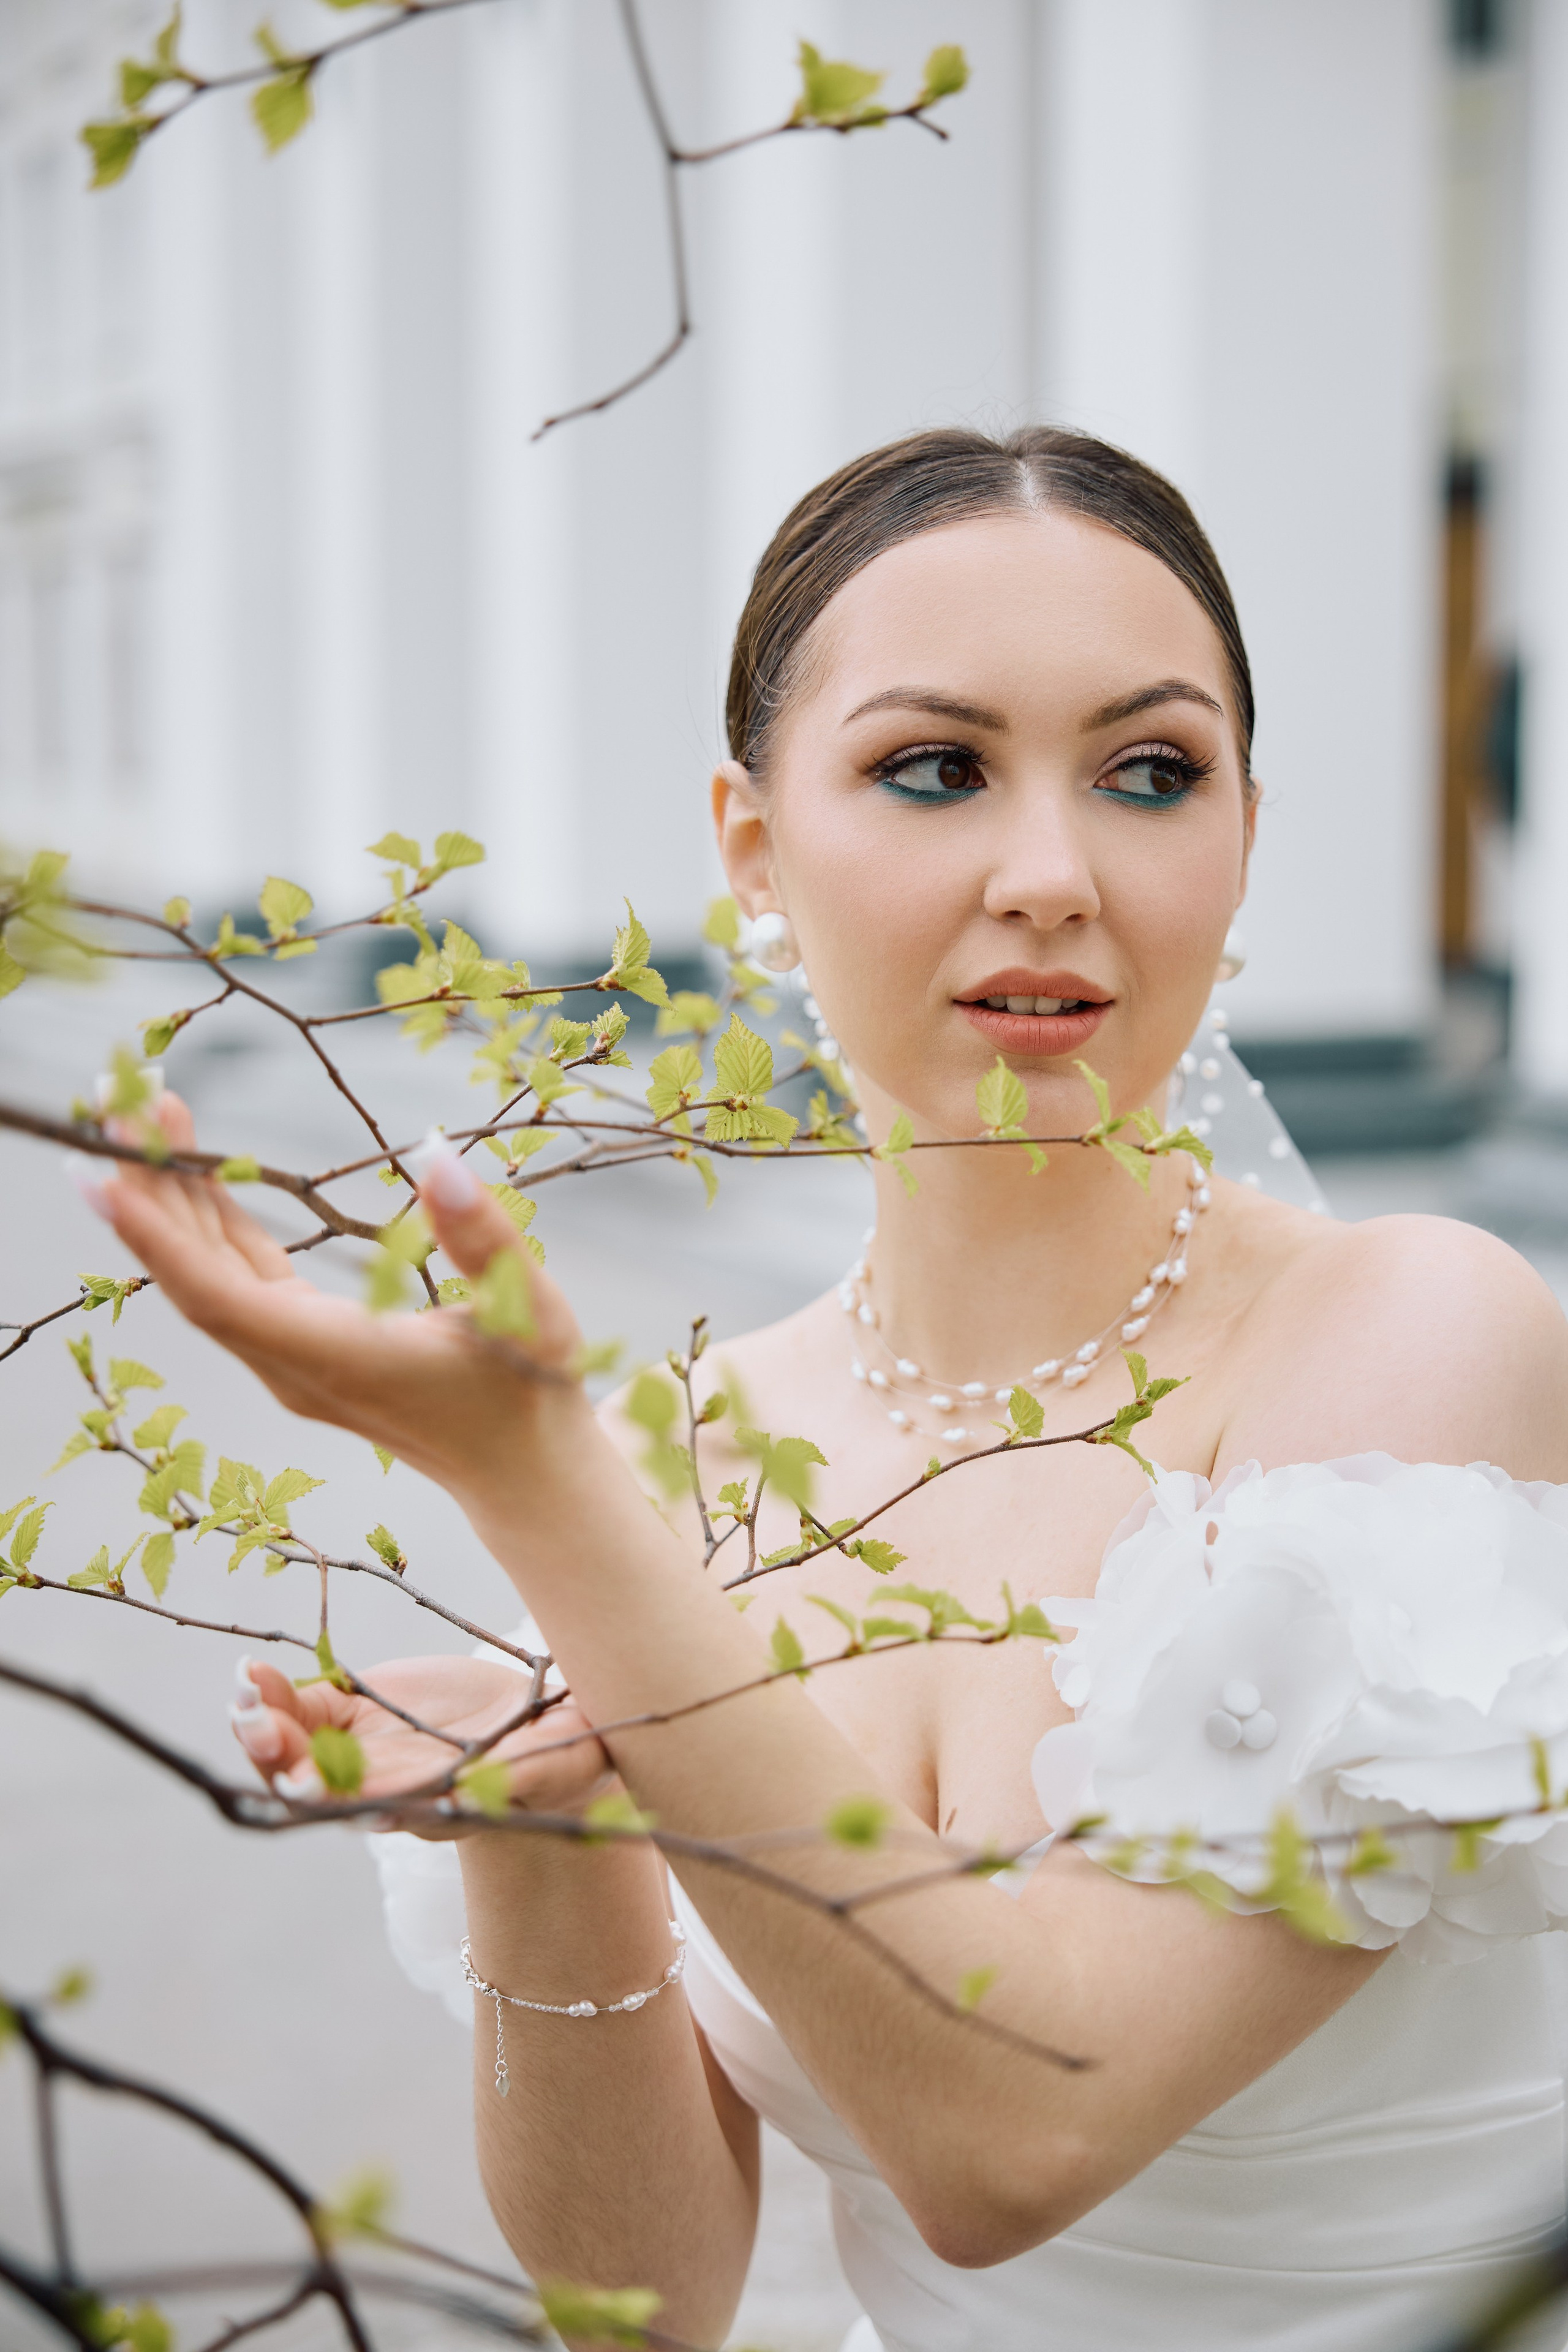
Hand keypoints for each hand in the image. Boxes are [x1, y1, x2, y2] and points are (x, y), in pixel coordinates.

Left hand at [77, 1091, 595, 1507]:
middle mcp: (295, 1365)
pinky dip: (211, 1223)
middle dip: (147, 1189)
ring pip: (208, 1277)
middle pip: (195, 1277)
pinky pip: (236, 1282)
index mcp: (339, 1357)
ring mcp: (292, 1360)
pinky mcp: (302, 1348)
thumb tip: (434, 1155)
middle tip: (115, 1095)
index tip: (101, 1174)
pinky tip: (193, 1171)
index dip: (158, 1238)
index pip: (222, 1297)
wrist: (523, 1471)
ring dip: (172, 1198)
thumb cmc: (532, 1391)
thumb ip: (481, 1235)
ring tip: (144, 1112)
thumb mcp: (527, 1310)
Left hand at [229, 1652, 617, 1833]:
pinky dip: (275, 1694)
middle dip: (282, 1762)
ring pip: (296, 1751)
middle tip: (259, 1728)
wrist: (545, 1726)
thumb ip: (525, 1777)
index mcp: (428, 1806)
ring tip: (245, 1695)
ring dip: (264, 1729)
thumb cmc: (563, 1758)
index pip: (370, 1809)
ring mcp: (362, 1751)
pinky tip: (251, 1672)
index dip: (335, 1796)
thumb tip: (472, 1789)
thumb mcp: (556, 1765)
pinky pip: (304, 1708)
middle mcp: (383, 1788)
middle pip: (318, 1788)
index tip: (305, 1781)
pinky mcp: (356, 1713)